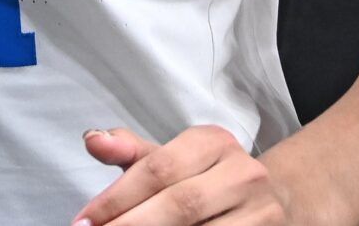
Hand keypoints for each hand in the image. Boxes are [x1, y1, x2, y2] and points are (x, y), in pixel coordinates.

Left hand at [71, 126, 287, 225]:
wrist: (273, 198)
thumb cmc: (205, 178)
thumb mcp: (170, 158)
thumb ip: (130, 152)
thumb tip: (93, 140)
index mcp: (214, 141)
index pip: (158, 168)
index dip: (117, 197)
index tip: (85, 220)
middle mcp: (243, 172)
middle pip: (180, 204)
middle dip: (132, 224)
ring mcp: (262, 210)